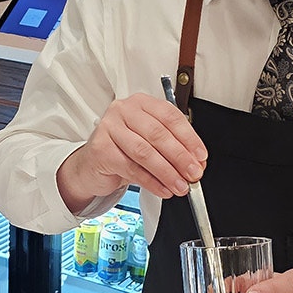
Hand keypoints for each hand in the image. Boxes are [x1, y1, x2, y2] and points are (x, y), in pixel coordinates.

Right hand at [56, 93, 207, 210]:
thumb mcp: (150, 143)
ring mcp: (109, 128)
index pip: (170, 116)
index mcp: (141, 103)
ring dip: (167, 172)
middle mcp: (123, 110)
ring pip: (145, 152)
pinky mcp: (101, 149)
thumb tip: (196, 162)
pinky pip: (131, 168)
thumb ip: (172, 148)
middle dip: (180, 157)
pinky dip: (151, 182)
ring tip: (180, 186)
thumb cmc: (123, 150)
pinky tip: (163, 189)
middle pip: (158, 134)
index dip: (189, 138)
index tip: (200, 156)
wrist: (92, 165)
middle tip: (194, 173)